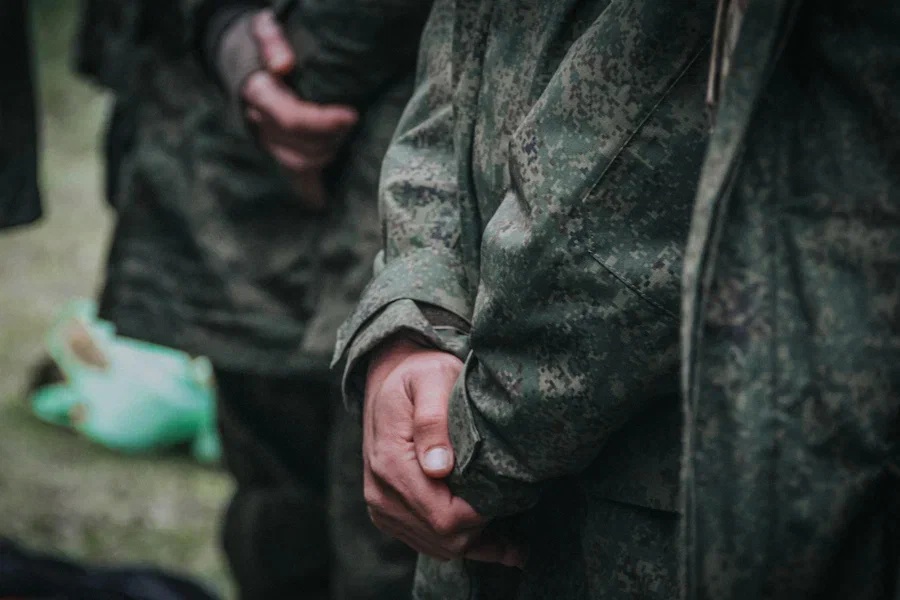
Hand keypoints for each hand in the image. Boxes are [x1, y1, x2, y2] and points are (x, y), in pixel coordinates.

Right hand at [241, 10, 358, 208]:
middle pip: (300, 147)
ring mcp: (267, 142)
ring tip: (343, 138)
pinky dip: (308, 191)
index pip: (293, 119)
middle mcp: (260, 124)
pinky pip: (292, 178)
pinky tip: (321, 203)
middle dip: (331, 139)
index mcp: (260, 95)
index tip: (351, 116)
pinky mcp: (277, 152)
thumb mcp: (264, 31)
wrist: (248, 64)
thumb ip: (271, 41)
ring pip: (298, 164)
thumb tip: (284, 64)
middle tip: (351, 122)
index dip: (324, 122)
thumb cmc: (265, 45)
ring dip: (327, 156)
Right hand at [362, 338, 523, 565]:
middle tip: (521, 511)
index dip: (481, 515)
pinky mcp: (390, 513)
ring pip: (439, 547)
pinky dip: (464, 545)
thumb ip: (432, 421)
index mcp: (391, 464)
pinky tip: (500, 547)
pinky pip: (428, 543)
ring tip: (517, 538)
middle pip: (444, 539)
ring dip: (477, 543)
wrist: (390, 379)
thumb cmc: (420, 375)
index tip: (511, 496)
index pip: (443, 516)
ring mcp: (383, 507)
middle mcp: (381, 493)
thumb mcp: (430, 381)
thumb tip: (438, 468)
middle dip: (484, 532)